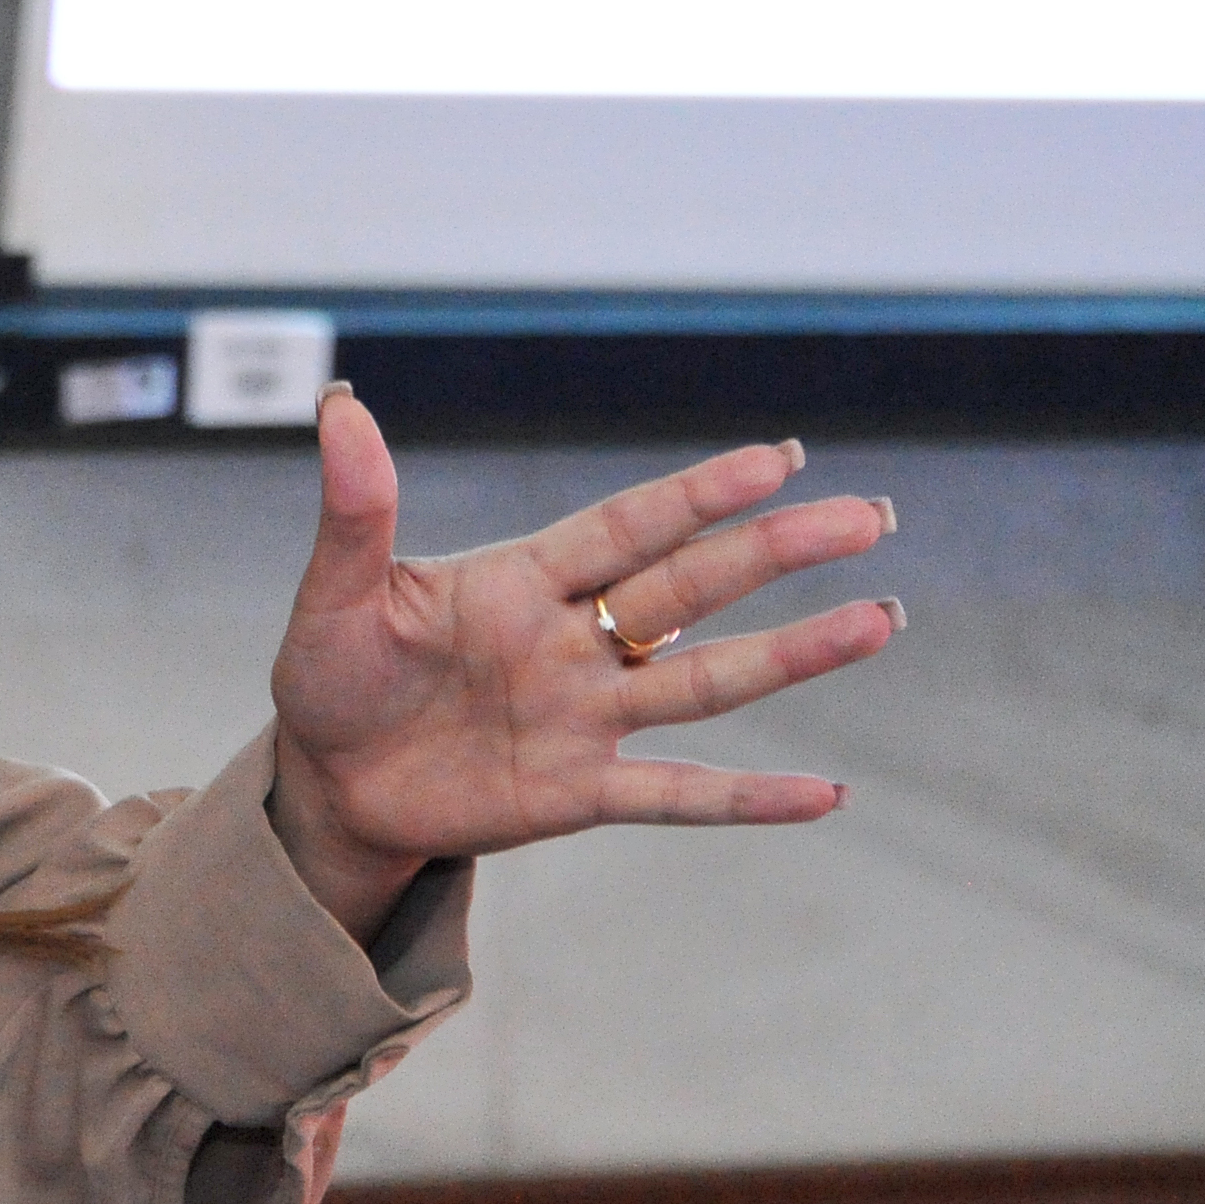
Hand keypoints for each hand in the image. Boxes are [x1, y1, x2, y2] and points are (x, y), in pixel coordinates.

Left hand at [265, 383, 899, 941]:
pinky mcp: (577, 794)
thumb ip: (356, 512)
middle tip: (871, 517)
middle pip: (692, 588)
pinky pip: (677, 796)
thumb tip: (339, 404)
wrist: (326, 783)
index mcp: (523, 580)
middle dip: (778, 551)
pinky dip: (747, 799)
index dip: (702, 494)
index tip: (783, 457)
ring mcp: (586, 718)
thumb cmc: (332, 675)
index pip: (629, 527)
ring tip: (879, 621)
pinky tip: (824, 797)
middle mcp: (572, 641)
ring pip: (706, 682)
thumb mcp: (335, 595)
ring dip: (794, 654)